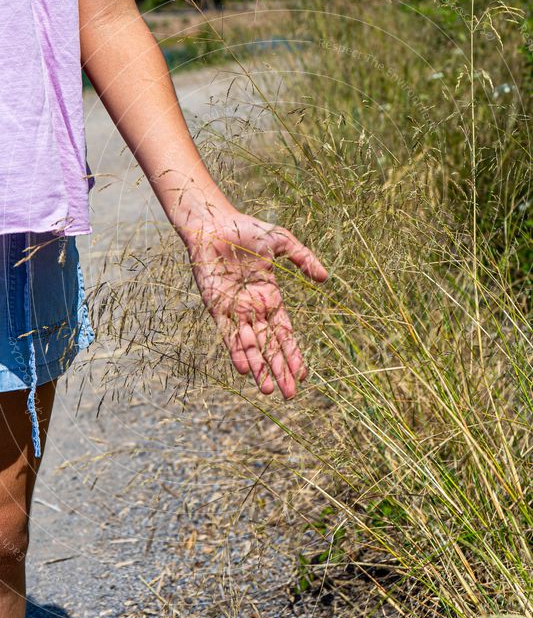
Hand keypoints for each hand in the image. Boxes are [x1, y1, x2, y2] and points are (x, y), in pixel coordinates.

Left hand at [184, 210, 327, 397]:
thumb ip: (303, 259)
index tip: (304, 375)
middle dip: (280, 370)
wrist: (212, 222)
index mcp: (270, 297)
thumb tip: (325, 278)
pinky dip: (235, 352)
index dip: (294, 354)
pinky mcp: (216, 306)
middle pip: (270, 346)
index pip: (284, 333)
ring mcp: (234, 310)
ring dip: (259, 368)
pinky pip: (227, 334)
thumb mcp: (281, 241)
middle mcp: (253, 309)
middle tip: (290, 394)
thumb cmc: (245, 229)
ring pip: (250, 346)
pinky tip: (244, 370)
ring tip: (269, 389)